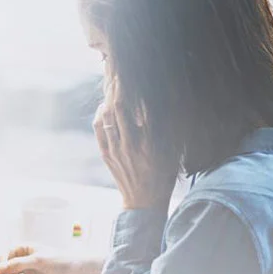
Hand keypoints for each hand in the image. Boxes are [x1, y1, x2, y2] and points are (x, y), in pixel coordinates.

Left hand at [93, 77, 175, 209]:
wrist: (144, 202)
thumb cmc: (163, 176)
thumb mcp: (173, 152)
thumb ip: (172, 128)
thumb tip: (173, 103)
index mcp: (151, 142)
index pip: (141, 106)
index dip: (135, 88)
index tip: (134, 74)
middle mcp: (131, 144)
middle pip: (120, 105)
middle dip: (118, 86)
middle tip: (118, 71)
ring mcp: (116, 149)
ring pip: (107, 115)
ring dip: (109, 97)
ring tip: (112, 86)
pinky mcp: (107, 154)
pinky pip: (99, 128)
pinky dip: (101, 114)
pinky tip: (105, 107)